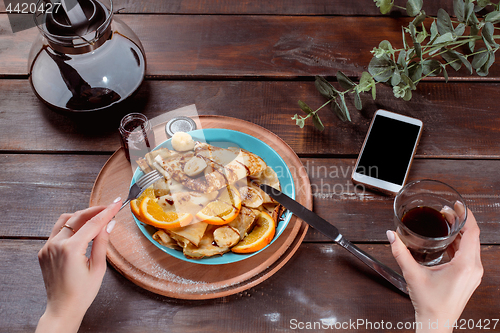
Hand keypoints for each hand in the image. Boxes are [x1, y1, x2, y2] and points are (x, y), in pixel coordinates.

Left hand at [36, 198, 121, 332]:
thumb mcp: (98, 267)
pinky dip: (70, 227)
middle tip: (109, 208)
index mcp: (71, 249)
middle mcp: (56, 245)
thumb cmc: (82, 293)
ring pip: (65, 220)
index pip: (93, 223)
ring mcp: (47, 247)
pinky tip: (81, 231)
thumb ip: (102, 242)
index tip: (117, 203)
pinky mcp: (43, 251)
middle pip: (78, 217)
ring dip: (81, 216)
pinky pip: (57, 231)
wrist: (63, 308)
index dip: (107, 212)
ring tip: (96, 218)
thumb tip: (109, 224)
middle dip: (95, 211)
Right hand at [387, 205, 482, 332]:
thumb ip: (400, 252)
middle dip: (460, 221)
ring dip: (460, 232)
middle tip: (446, 211)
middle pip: (473, 236)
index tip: (458, 205)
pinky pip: (468, 255)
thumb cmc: (430, 304)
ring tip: (446, 222)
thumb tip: (392, 235)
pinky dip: (459, 244)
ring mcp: (473, 274)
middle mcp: (473, 268)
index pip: (473, 232)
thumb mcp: (412, 274)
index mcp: (465, 265)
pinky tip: (446, 240)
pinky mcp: (469, 277)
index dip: (466, 215)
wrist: (436, 323)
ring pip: (472, 245)